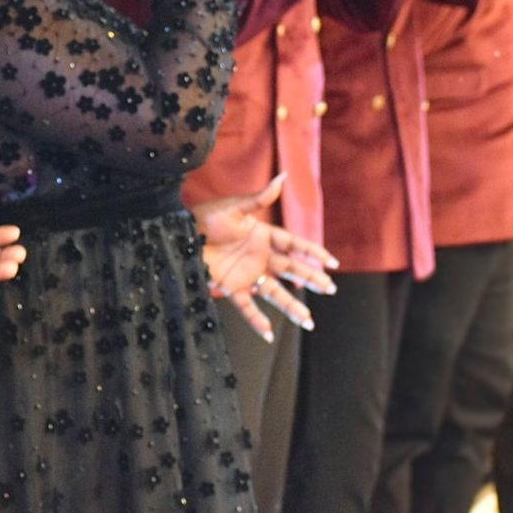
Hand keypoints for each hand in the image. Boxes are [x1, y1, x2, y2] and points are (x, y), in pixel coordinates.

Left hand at [195, 176, 338, 342]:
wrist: (180, 235)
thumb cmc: (205, 217)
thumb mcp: (234, 207)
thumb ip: (260, 198)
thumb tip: (283, 177)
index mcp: (262, 235)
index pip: (294, 245)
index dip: (313, 253)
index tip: (332, 263)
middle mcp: (259, 256)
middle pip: (291, 270)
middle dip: (311, 279)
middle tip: (330, 289)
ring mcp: (247, 273)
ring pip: (275, 293)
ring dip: (292, 307)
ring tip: (309, 322)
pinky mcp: (231, 287)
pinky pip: (246, 307)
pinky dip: (257, 320)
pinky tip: (269, 335)